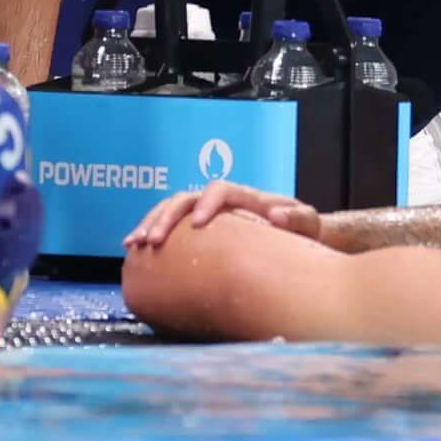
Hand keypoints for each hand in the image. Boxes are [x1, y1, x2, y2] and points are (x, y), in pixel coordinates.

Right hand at [125, 179, 321, 252]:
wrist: (297, 233)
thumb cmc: (302, 228)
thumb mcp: (306, 222)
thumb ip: (296, 218)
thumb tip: (276, 215)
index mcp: (247, 197)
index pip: (221, 190)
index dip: (207, 203)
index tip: (198, 223)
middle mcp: (223, 201)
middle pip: (188, 197)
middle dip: (167, 216)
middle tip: (152, 239)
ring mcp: (208, 212)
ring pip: (172, 208)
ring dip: (151, 223)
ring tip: (133, 243)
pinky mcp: (199, 227)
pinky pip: (171, 225)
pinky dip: (152, 233)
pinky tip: (136, 250)